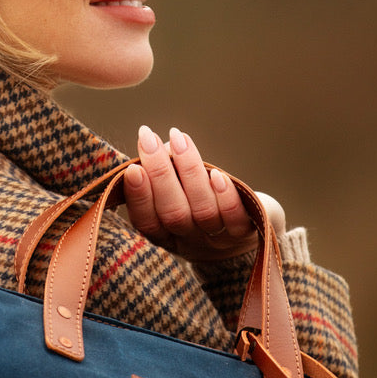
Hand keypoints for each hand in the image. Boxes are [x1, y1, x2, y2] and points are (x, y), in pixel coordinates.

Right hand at [123, 126, 283, 260]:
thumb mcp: (177, 196)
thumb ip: (165, 175)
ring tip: (179, 138)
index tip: (132, 168)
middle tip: (148, 138)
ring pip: (203, 210)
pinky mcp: (244, 233)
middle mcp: (189, 239)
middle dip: (160, 174)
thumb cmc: (200, 206)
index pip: (146, 221)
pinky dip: (225, 197)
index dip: (138, 197)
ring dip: (190, 172)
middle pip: (173, 214)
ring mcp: (217, 238)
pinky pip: (235, 219)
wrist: (244, 236)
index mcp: (165, 235)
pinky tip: (216, 174)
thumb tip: (158, 145)